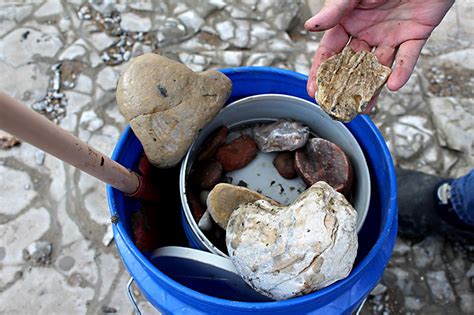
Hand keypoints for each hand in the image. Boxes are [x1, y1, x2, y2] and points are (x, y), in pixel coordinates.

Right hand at [305, 0, 453, 110]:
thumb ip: (334, 11)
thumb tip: (310, 26)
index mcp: (349, 21)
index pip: (330, 51)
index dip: (320, 71)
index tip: (313, 90)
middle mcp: (368, 31)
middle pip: (353, 65)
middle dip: (346, 87)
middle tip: (339, 106)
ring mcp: (391, 35)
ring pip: (379, 67)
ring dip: (372, 88)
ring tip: (365, 107)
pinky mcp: (415, 35)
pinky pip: (408, 57)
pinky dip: (402, 72)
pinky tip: (393, 85)